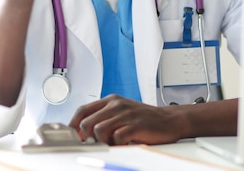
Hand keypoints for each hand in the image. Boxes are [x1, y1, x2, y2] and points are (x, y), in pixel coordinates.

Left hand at [69, 95, 186, 145]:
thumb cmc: (143, 119)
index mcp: (111, 100)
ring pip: (98, 130)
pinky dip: (117, 144)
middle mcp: (116, 104)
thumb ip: (104, 118)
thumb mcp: (121, 112)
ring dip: (102, 141)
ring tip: (112, 143)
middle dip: (88, 137)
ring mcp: (126, 114)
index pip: (82, 110)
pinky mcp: (135, 125)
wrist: (170, 120)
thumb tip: (82, 133)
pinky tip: (124, 143)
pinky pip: (116, 137)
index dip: (73, 125)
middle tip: (97, 143)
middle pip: (87, 122)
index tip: (73, 137)